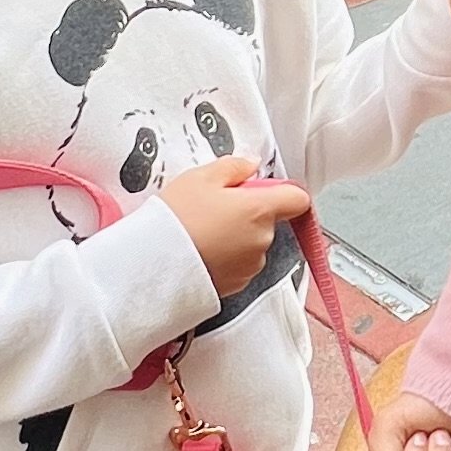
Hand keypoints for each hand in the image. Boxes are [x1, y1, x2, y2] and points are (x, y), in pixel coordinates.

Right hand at [158, 166, 308, 297]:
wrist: (153, 266)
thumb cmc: (175, 221)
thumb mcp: (200, 178)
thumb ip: (234, 167)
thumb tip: (251, 164)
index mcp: (259, 210)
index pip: (297, 198)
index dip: (282, 191)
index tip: (260, 189)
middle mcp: (262, 240)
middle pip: (269, 220)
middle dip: (248, 212)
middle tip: (214, 208)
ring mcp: (251, 265)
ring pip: (253, 243)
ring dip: (236, 236)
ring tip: (203, 231)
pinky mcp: (237, 285)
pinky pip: (239, 264)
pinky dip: (226, 257)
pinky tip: (201, 250)